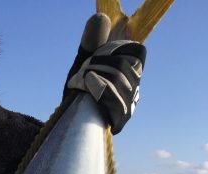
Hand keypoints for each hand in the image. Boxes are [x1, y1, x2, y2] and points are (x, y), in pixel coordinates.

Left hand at [65, 13, 145, 133]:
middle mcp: (134, 90)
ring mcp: (129, 106)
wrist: (69, 122)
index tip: (99, 55)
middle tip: (84, 69)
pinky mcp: (120, 119)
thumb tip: (100, 17)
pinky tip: (87, 90)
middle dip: (99, 62)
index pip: (138, 53)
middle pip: (123, 64)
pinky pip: (111, 97)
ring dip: (93, 75)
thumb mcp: (84, 63)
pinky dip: (96, 88)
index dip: (119, 49)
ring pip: (116, 79)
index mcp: (130, 74)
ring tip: (82, 81)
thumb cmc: (79, 92)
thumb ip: (91, 43)